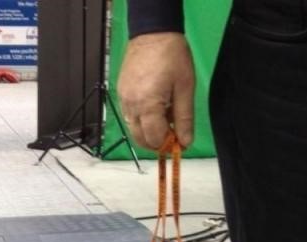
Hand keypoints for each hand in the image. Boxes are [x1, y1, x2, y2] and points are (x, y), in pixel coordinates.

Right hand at [118, 32, 194, 150]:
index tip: (180, 141)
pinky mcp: (121, 94)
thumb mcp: (185, 88)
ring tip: (165, 120)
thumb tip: (185, 143)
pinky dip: (142, 121)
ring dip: (149, 132)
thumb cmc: (172, 56)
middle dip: (156, 142)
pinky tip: (155, 110)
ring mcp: (123, 100)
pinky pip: (130, 117)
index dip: (168, 144)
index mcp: (147, 105)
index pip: (154, 138)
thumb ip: (184, 119)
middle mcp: (131, 106)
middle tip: (172, 136)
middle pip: (140, 139)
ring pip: (134, 130)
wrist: (153, 31)